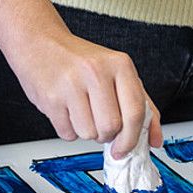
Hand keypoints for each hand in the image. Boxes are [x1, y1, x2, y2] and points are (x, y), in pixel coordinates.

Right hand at [3, 32, 161, 156]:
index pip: (135, 112)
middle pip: (111, 127)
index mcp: (119, 64)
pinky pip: (66, 133)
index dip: (132, 138)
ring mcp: (71, 85)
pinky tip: (65, 110)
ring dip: (85, 132)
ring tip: (80, 111)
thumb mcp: (116, 72)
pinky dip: (67, 129)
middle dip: (106, 135)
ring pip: (88, 133)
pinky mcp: (50, 98)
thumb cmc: (79, 60)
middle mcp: (95, 72)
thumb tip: (154, 140)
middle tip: (99, 125)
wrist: (38, 43)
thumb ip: (141, 104)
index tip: (124, 149)